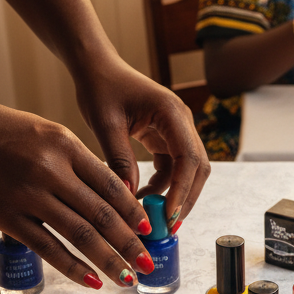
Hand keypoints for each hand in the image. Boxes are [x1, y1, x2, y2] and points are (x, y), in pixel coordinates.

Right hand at [0, 98, 173, 288]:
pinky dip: (73, 267)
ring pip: (80, 235)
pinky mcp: (7, 217)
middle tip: (148, 263)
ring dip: (109, 260)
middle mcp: (51, 171)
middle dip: (130, 243)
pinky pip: (47, 247)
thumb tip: (110, 196)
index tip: (148, 229)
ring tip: (128, 277)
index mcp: (66, 146)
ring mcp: (28, 196)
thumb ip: (78, 162)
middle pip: (101, 214)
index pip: (111, 184)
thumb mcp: (47, 132)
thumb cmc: (1, 130)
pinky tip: (92, 280)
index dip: (132, 211)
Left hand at [72, 49, 208, 224]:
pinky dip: (162, 186)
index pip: (188, 158)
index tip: (168, 215)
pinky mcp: (166, 137)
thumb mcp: (105, 124)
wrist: (96, 68)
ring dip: (175, 195)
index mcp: (171, 112)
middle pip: (197, 168)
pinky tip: (143, 199)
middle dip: (185, 198)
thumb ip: (119, 159)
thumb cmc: (99, 87)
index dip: (182, 190)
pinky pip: (172, 168)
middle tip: (167, 226)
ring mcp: (175, 130)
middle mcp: (181, 121)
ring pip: (187, 171)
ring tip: (154, 219)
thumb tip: (128, 196)